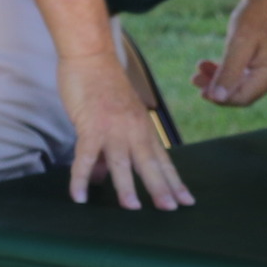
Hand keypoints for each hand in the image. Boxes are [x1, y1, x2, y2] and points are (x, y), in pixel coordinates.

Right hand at [58, 48, 192, 209]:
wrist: (91, 57)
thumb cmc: (102, 87)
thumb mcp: (114, 119)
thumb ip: (107, 150)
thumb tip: (98, 178)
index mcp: (143, 128)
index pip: (163, 160)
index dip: (174, 181)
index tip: (187, 200)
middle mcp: (133, 130)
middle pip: (150, 164)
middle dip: (161, 188)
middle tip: (171, 209)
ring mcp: (113, 128)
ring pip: (122, 162)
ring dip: (127, 186)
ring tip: (133, 208)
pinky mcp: (90, 125)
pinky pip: (84, 157)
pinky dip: (81, 178)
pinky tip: (79, 196)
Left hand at [196, 0, 266, 106]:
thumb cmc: (255, 16)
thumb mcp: (239, 42)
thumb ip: (229, 71)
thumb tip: (217, 98)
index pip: (244, 98)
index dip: (221, 99)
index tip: (200, 91)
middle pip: (241, 93)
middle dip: (216, 89)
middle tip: (194, 79)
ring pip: (239, 85)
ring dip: (218, 80)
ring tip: (198, 70)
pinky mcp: (263, 66)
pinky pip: (242, 76)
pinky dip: (225, 72)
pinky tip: (208, 65)